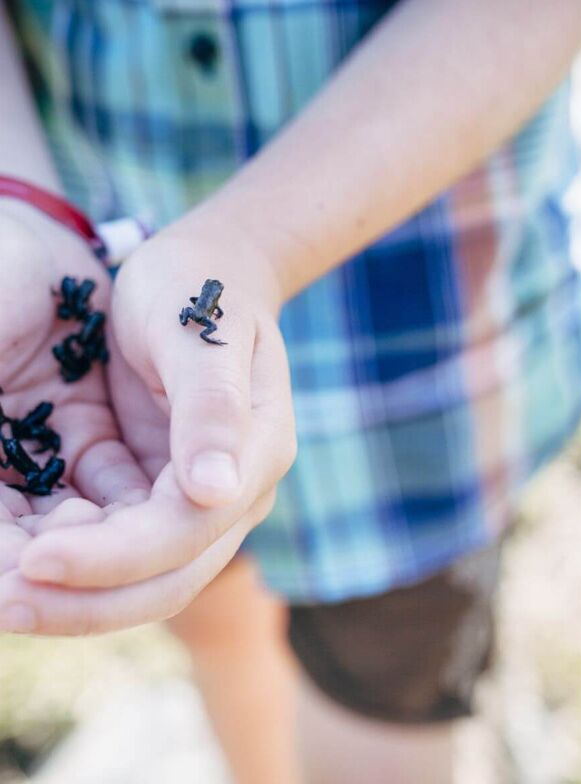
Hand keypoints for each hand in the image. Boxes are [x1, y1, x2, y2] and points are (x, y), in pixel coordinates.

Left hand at [7, 225, 296, 632]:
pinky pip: (118, 543)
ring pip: (142, 579)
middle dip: (85, 603)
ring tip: (0, 592)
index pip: (185, 531)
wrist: (210, 274)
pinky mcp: (165, 491)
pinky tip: (19, 553)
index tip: (33, 561)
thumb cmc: (202, 287)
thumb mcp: (202, 333)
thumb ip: (212, 408)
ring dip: (73, 596)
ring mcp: (202, 499)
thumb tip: (217, 493)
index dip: (112, 557)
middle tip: (0, 607)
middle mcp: (234, 492)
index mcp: (254, 453)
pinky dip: (72, 558)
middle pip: (167, 579)